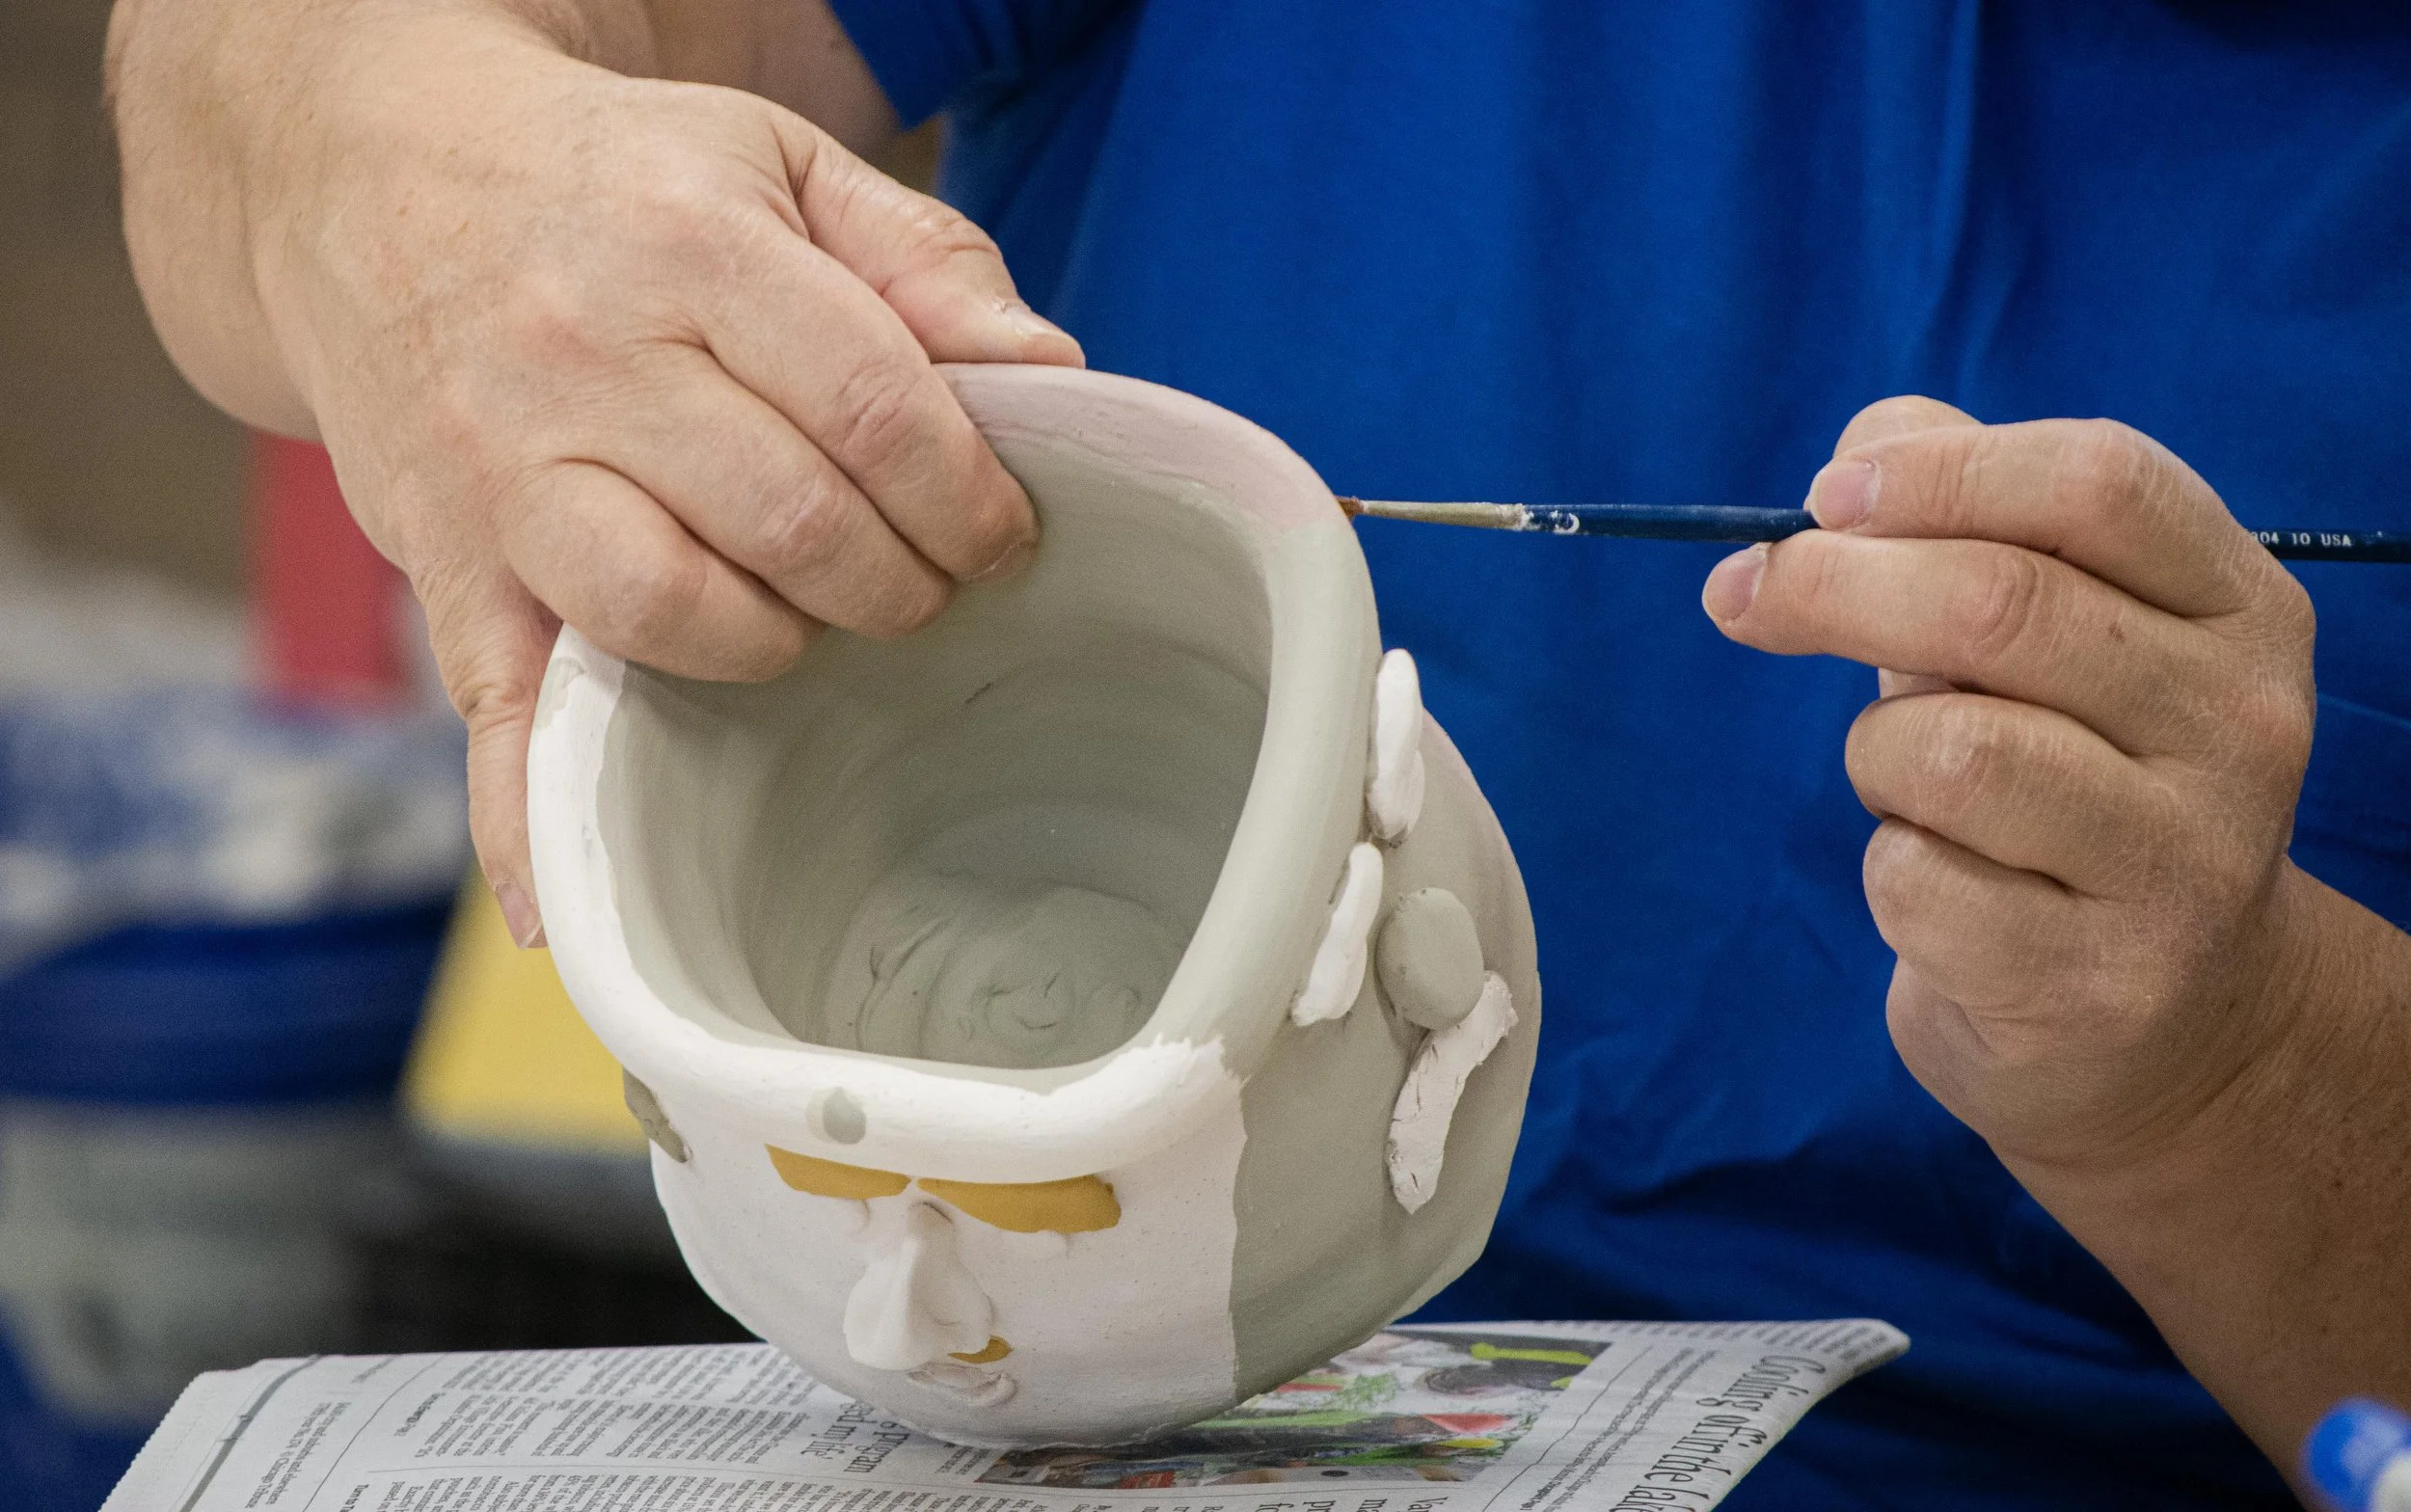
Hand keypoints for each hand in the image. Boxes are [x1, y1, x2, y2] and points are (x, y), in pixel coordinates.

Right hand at [218, 13, 1081, 943]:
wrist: (367, 177)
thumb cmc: (614, 184)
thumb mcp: (779, 165)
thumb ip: (924, 261)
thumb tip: (1051, 373)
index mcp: (690, 248)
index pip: (871, 405)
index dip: (965, 496)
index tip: (1002, 537)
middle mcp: (582, 359)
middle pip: (787, 520)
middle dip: (896, 582)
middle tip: (924, 587)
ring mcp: (500, 473)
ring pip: (662, 610)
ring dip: (773, 650)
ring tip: (808, 626)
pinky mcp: (447, 569)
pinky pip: (492, 716)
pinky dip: (527, 824)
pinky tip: (568, 918)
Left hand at [1700, 397, 2318, 1172]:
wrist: (2174, 1025)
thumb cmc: (2073, 780)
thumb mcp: (2056, 637)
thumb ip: (1967, 520)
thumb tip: (1857, 454)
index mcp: (2241, 611)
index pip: (2101, 483)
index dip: (1939, 473)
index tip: (1823, 496)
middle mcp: (2240, 729)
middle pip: (2000, 604)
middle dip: (1835, 586)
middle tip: (1744, 595)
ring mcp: (2182, 865)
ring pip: (1946, 749)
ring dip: (1874, 755)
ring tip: (1910, 788)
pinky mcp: (2097, 982)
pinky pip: (1915, 879)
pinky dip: (1891, 870)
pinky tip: (1947, 890)